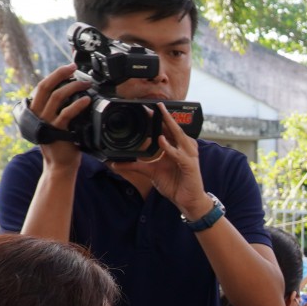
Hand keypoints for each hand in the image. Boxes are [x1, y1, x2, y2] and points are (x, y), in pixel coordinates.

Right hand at [28, 64, 92, 171]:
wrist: (60, 165)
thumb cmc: (61, 144)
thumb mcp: (56, 123)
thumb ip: (58, 109)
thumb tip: (71, 90)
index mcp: (36, 110)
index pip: (42, 86)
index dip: (55, 74)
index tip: (69, 67)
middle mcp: (38, 114)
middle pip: (46, 86)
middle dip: (60, 73)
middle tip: (74, 67)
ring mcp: (46, 122)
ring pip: (57, 96)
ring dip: (72, 87)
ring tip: (86, 84)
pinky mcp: (56, 131)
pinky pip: (66, 113)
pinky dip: (77, 105)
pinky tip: (86, 100)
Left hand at [114, 103, 206, 217]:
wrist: (188, 201)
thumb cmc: (175, 184)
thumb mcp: (151, 172)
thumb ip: (135, 165)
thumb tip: (115, 163)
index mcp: (176, 147)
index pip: (168, 129)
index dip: (159, 119)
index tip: (147, 109)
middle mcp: (184, 148)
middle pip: (174, 128)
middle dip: (165, 116)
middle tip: (155, 105)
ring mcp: (188, 155)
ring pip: (179, 136)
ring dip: (170, 125)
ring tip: (161, 114)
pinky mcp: (190, 165)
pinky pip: (179, 154)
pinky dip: (170, 148)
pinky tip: (162, 141)